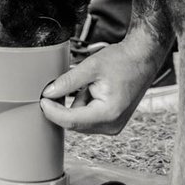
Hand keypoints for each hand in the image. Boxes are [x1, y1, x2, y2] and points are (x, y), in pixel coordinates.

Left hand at [40, 36, 167, 134]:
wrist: (143, 58)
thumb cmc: (123, 60)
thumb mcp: (91, 67)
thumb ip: (68, 81)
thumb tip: (48, 93)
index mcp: (108, 113)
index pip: (71, 121)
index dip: (52, 111)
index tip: (41, 101)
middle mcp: (112, 125)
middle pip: (74, 124)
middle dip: (64, 107)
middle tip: (61, 86)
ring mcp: (113, 126)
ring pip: (80, 122)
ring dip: (77, 105)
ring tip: (90, 86)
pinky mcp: (112, 123)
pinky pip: (89, 119)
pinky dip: (85, 106)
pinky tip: (93, 91)